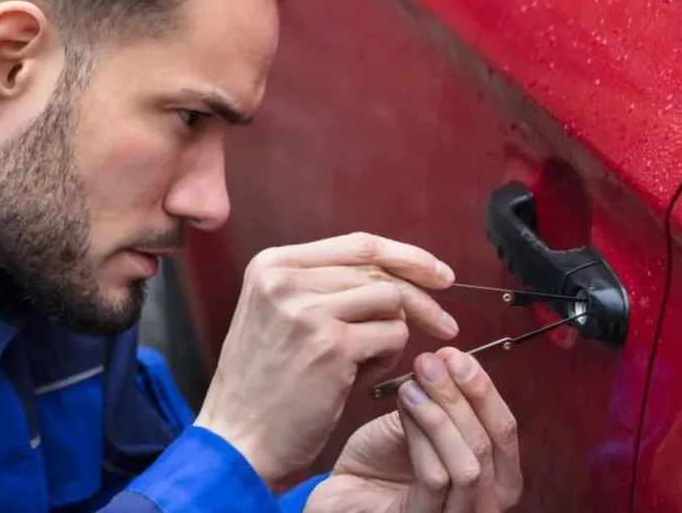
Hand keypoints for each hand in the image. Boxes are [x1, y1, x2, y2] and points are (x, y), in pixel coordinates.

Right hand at [194, 232, 457, 485]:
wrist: (237, 437)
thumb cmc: (263, 384)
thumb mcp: (277, 314)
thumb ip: (322, 286)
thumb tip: (394, 274)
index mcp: (273, 264)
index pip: (358, 244)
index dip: (406, 256)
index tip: (438, 273)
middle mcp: (286, 279)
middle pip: (379, 271)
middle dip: (420, 298)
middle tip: (444, 324)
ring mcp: (308, 310)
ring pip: (391, 301)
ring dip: (393, 332)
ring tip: (369, 359)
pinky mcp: (331, 346)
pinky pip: (392, 336)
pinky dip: (388, 357)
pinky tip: (363, 376)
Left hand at [305, 348, 521, 512]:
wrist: (344, 488)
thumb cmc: (384, 457)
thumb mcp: (421, 419)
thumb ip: (442, 397)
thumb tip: (450, 358)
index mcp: (494, 473)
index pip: (505, 428)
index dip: (483, 388)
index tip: (456, 355)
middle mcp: (485, 500)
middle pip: (491, 444)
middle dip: (462, 396)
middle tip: (432, 362)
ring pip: (469, 465)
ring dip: (441, 415)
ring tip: (413, 383)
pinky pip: (435, 478)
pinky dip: (422, 436)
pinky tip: (405, 405)